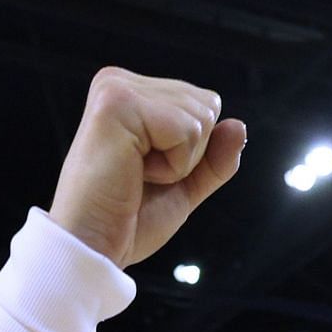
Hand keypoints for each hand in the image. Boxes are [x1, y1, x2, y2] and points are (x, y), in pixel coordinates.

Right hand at [48, 67, 244, 268]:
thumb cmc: (124, 223)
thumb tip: (239, 127)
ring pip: (201, 117)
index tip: (144, 174)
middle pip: (207, 105)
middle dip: (188, 155)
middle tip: (139, 178)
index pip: (203, 105)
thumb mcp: (182, 188)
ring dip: (178, 162)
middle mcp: (118, 82)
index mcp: (129, 94)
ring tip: (134, 176)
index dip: (190, 152)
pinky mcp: (117, 104)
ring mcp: (115, 89)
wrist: (93, 249)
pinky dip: (172, 165)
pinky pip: (187, 130)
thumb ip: (213, 160)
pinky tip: (133, 173)